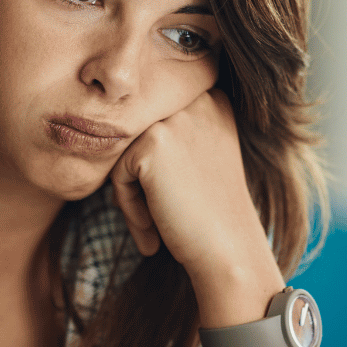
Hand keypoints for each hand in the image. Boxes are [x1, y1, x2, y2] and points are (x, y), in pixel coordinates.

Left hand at [108, 90, 284, 324]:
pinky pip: (118, 172)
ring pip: (126, 153)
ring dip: (133, 194)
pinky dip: (128, 205)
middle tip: (157, 220)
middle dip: (142, 180)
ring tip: (153, 228)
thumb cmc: (214, 212)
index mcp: (213, 97)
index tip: (172, 198)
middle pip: (141, 135)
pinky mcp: (152, 143)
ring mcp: (174, 118)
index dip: (158, 165)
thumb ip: (175, 132)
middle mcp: (197, 99)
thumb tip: (116, 129)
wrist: (230, 249)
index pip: (157, 123)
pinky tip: (153, 229)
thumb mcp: (204, 154)